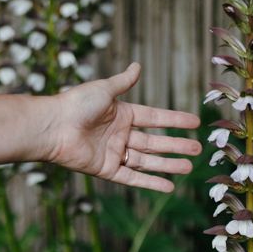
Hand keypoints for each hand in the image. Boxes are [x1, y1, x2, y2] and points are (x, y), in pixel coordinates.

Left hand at [45, 62, 201, 192]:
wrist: (53, 126)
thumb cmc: (75, 104)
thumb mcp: (104, 89)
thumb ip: (123, 82)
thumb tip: (137, 65)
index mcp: (121, 114)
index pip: (155, 118)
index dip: (175, 121)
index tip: (195, 123)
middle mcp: (119, 134)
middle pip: (154, 142)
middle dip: (176, 146)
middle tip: (199, 149)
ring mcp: (113, 153)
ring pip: (147, 161)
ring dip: (168, 165)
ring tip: (189, 167)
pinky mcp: (105, 169)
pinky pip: (132, 177)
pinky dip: (150, 183)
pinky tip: (168, 186)